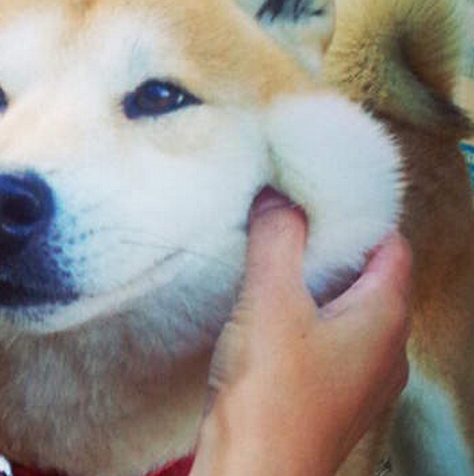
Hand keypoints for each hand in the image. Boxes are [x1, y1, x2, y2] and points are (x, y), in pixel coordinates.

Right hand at [191, 189, 410, 475]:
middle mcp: (386, 348)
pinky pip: (330, 335)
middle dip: (332, 245)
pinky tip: (270, 309)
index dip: (359, 216)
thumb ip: (277, 238)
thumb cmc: (271, 395)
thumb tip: (278, 197)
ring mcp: (362, 376)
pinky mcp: (333, 392)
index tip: (319, 196)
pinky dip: (307, 312)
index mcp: (385, 319)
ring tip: (275, 259)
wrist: (254, 472)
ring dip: (316, 280)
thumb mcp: (270, 299)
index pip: (391, 246)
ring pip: (349, 307)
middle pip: (371, 276)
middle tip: (290, 221)